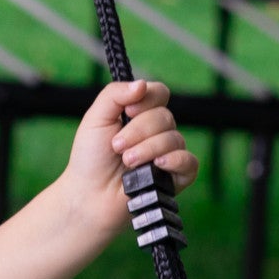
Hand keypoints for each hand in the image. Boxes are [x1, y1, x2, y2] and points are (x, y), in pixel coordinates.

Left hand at [53, 79, 192, 238]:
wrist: (89, 195)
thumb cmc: (90, 158)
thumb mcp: (96, 118)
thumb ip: (115, 94)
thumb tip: (142, 84)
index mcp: (141, 114)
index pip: (159, 93)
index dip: (146, 100)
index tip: (127, 112)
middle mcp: (158, 131)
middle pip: (165, 116)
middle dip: (138, 131)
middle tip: (117, 147)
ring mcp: (168, 154)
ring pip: (174, 138)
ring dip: (147, 149)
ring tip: (127, 162)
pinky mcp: (176, 177)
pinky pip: (189, 161)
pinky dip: (175, 160)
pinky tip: (157, 165)